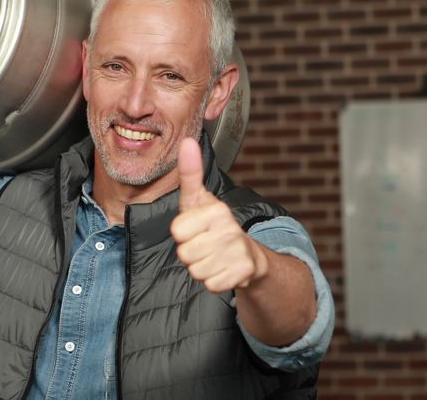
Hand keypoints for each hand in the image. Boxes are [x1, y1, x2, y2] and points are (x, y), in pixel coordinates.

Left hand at [170, 137, 268, 292]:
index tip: (196, 228)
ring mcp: (238, 251)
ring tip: (214, 256)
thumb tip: (187, 141)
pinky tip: (223, 269)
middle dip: (190, 253)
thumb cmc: (214, 224)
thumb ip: (190, 172)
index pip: (177, 231)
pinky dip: (214, 281)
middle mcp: (229, 228)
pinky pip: (211, 285)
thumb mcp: (199, 198)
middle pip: (184, 253)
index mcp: (215, 209)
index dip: (182, 233)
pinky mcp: (244, 272)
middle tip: (205, 244)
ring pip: (196, 270)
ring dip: (201, 267)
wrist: (249, 255)